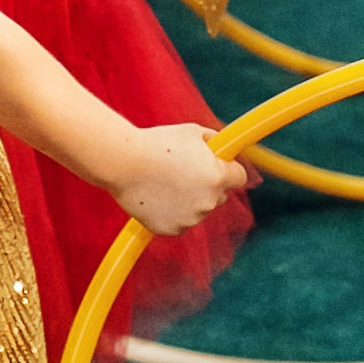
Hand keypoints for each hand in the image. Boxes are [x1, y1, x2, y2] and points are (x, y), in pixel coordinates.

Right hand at [114, 123, 247, 237]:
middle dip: (208, 185)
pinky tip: (157, 195)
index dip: (229, 169)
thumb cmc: (157, 143)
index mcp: (218, 177)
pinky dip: (172, 212)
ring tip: (164, 181)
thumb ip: (214, 141)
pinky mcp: (171, 230)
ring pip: (198, 209)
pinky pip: (179, 221)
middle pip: (219, 195)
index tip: (219, 165)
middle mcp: (209, 201)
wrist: (124, 162)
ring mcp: (190, 218)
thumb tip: (224, 147)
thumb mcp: (193, 132)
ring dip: (189, 199)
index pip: (239, 178)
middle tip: (184, 171)